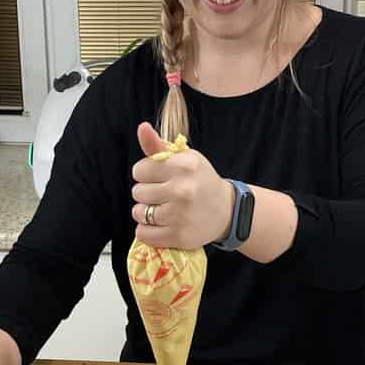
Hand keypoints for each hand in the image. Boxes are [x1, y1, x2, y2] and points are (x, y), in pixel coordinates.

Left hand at [131, 122, 233, 248]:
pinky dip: (147, 231)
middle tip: (162, 194)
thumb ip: (158, 146)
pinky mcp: (178, 236)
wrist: (227, 210)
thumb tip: (142, 127)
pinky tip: (160, 225)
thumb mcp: (184, 158)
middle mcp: (182, 190)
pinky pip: (143, 234)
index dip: (145, 174)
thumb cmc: (200, 180)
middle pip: (138, 192)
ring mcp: (180, 215)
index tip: (157, 177)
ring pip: (138, 213)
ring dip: (145, 213)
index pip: (139, 170)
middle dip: (146, 193)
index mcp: (183, 166)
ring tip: (161, 210)